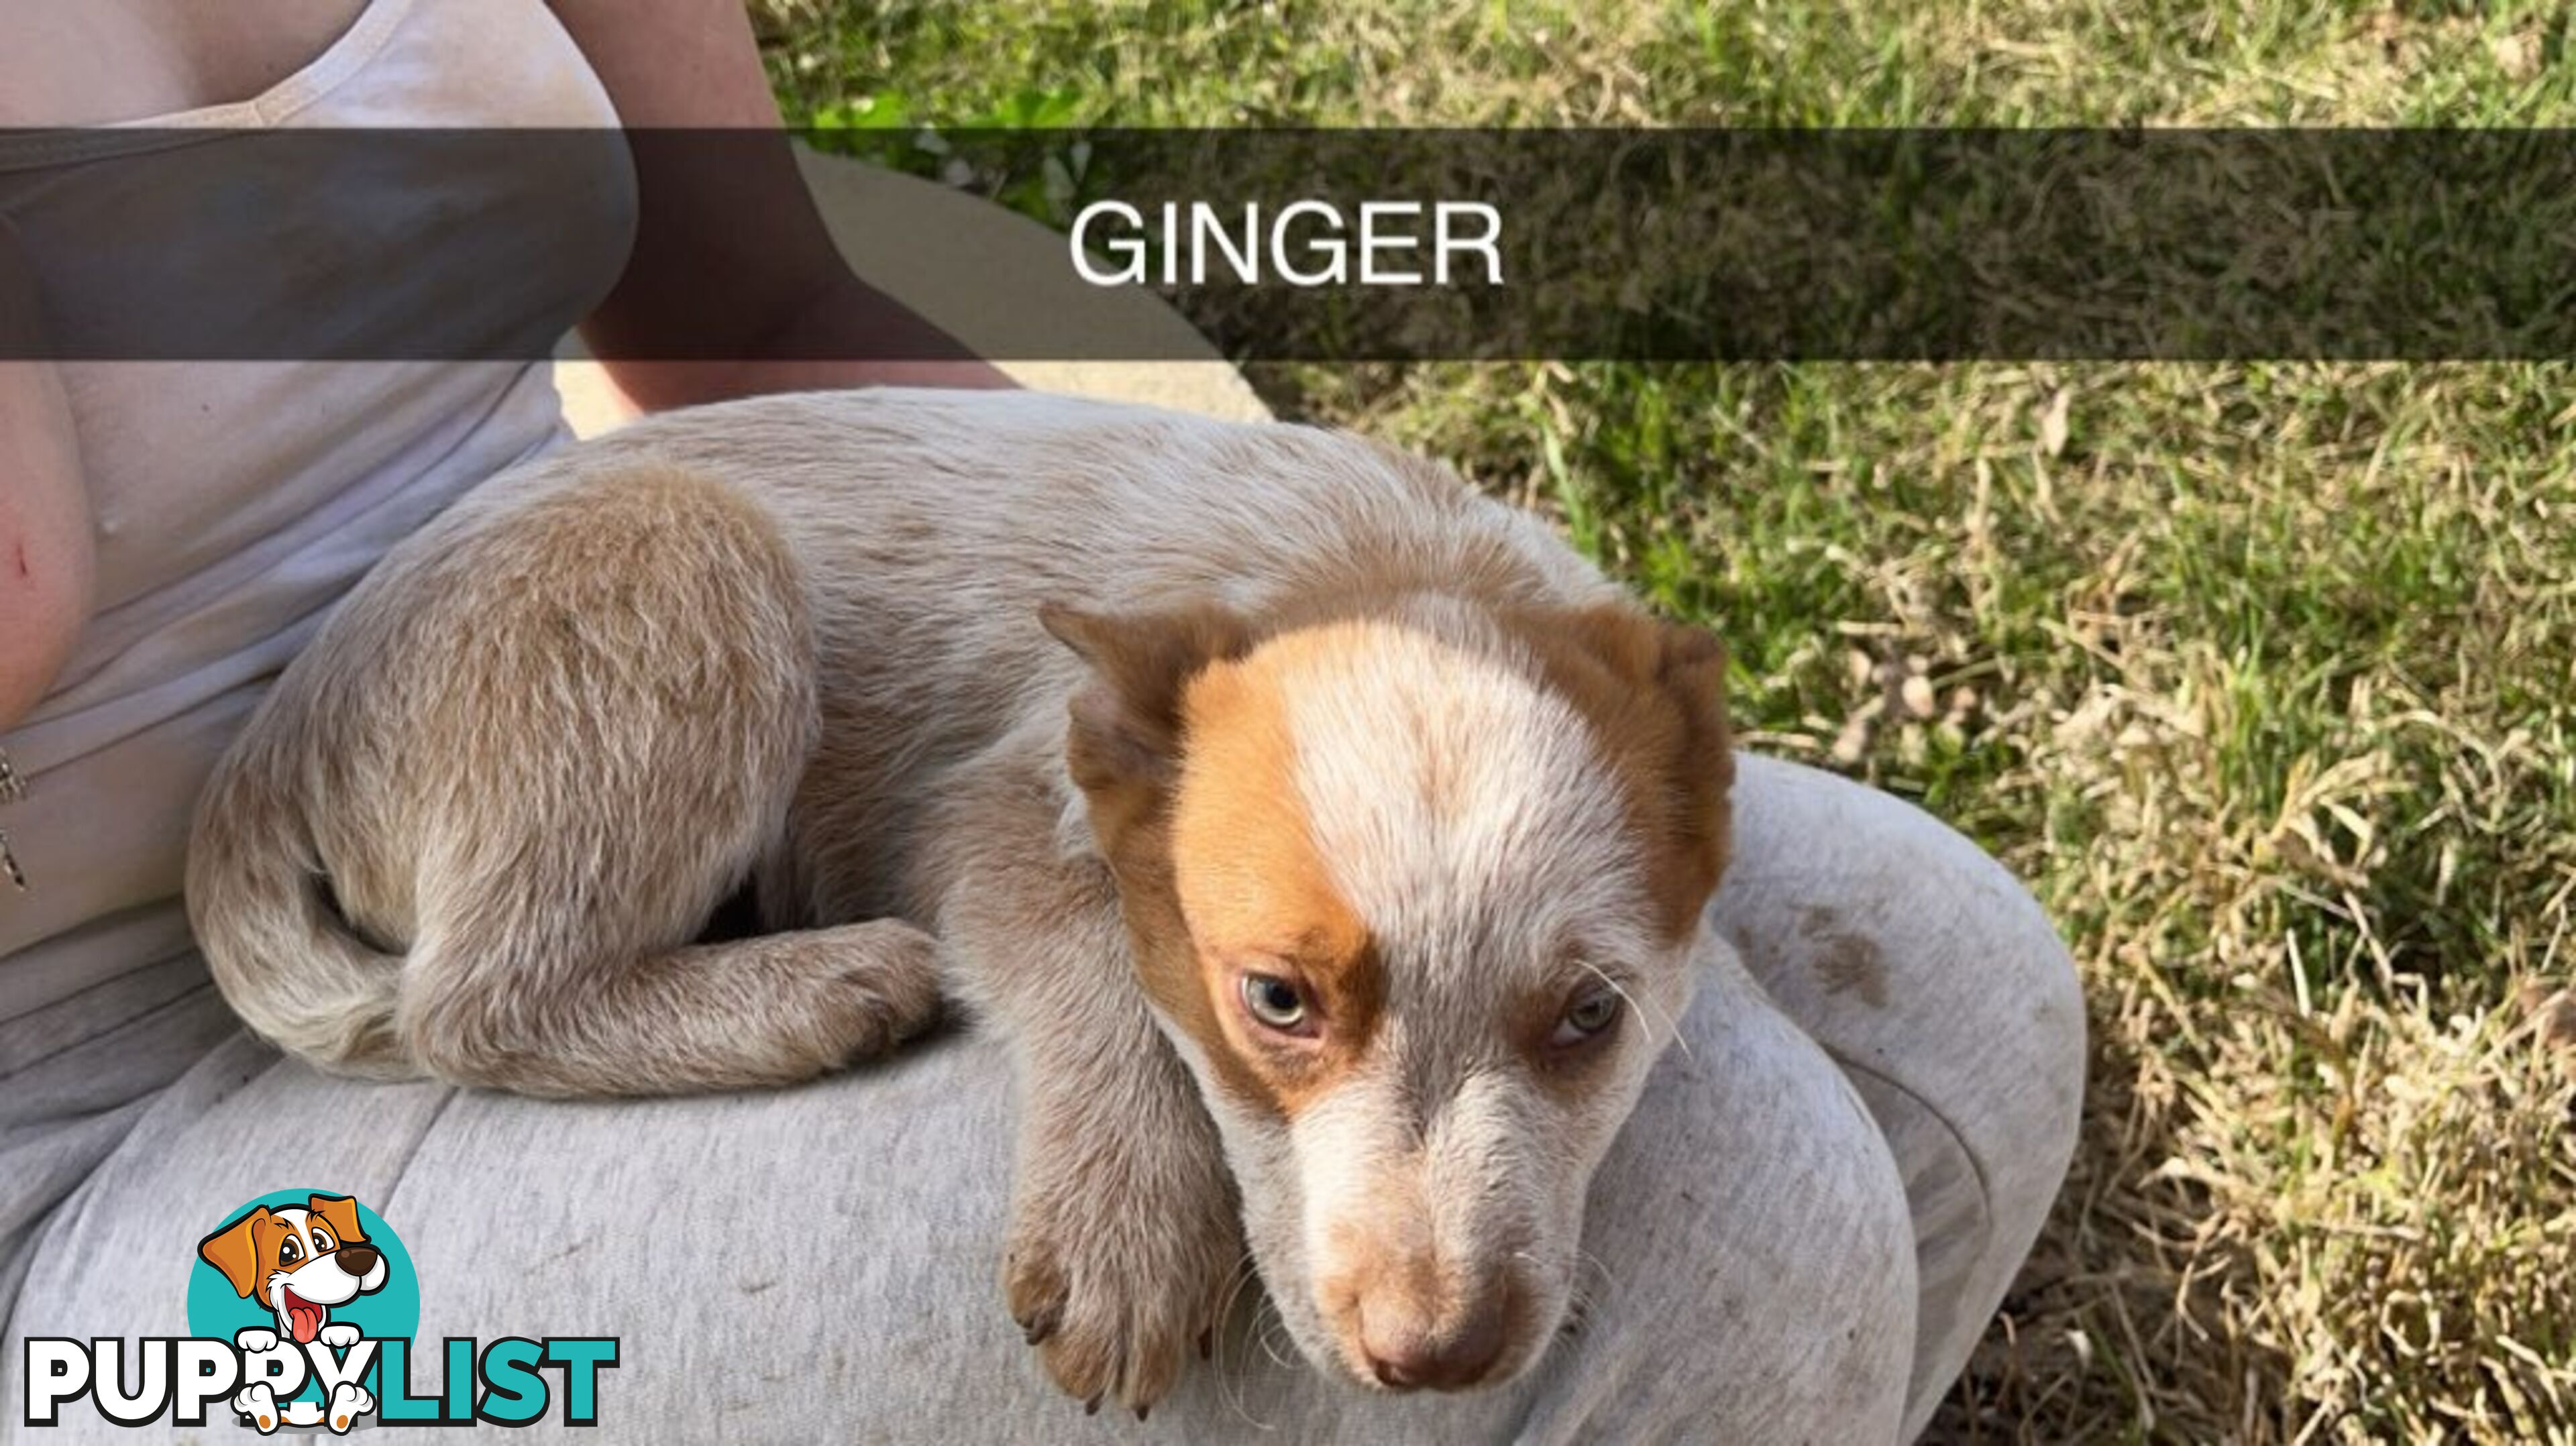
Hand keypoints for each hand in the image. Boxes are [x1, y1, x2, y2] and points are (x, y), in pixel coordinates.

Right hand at [1002, 1079, 1241, 1415]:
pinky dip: (1030, 1310)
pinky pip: (1026, 1303)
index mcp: (1204, 1264)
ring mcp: (1094, 1256)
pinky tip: (1036, 1300)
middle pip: (1124, 1373)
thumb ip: (1209, 1269)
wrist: (1121, 1038)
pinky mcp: (1041, 1227)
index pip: (1167, 1360)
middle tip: (1094, 1374)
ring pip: (1072, 1358)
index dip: (1148, 1376)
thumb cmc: (1181, 1105)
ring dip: (1065, 1362)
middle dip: (1108, 1379)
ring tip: (1059, 1345)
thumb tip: (1198, 1341)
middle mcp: (1152, 1276)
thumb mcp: (1217, 1192)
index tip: (1137, 1380)